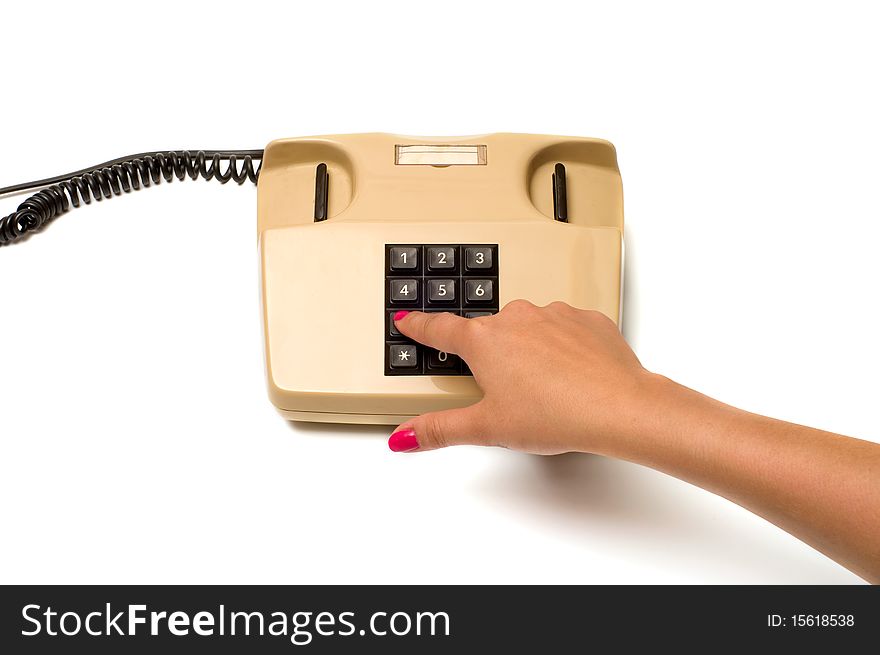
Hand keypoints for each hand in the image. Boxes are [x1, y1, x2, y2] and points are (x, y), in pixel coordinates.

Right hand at [388, 301, 664, 454]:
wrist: (619, 407)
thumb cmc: (556, 414)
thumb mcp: (487, 429)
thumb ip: (440, 429)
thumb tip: (405, 435)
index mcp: (484, 340)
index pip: (439, 329)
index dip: (420, 326)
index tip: (409, 319)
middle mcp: (516, 318)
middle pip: (489, 333)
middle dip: (490, 355)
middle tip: (501, 388)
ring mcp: (553, 314)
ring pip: (529, 328)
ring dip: (529, 350)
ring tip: (542, 388)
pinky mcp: (586, 319)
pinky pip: (565, 328)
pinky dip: (563, 346)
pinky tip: (570, 375)